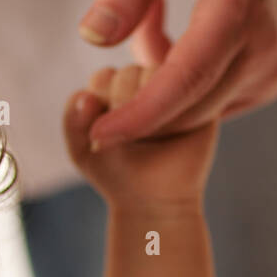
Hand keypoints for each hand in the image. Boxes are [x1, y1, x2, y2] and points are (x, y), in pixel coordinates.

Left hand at [64, 63, 219, 210]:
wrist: (155, 202)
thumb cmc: (117, 174)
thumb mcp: (83, 151)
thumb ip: (73, 121)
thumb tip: (87, 97)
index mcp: (113, 85)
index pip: (103, 78)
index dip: (100, 109)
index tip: (104, 138)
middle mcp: (145, 81)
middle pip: (128, 75)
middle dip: (122, 112)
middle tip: (129, 141)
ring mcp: (175, 86)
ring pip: (157, 79)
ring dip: (147, 111)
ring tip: (149, 139)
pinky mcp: (203, 97)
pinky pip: (185, 91)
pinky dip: (171, 115)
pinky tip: (167, 136)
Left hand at [77, 0, 276, 148]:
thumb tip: (94, 39)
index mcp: (239, 10)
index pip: (186, 80)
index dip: (141, 115)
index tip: (98, 135)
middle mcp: (264, 48)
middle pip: (189, 108)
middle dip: (140, 107)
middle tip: (106, 74)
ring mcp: (271, 70)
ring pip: (197, 113)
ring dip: (158, 93)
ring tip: (149, 35)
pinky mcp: (268, 83)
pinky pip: (209, 105)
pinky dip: (179, 92)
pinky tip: (172, 50)